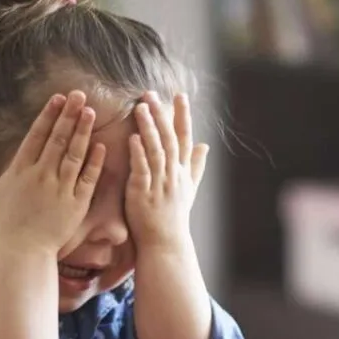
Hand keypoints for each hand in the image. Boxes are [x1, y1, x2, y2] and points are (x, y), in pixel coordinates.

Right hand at [0, 90, 105, 254]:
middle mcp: (41, 175)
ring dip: (83, 131)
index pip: (36, 136)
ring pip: (74, 154)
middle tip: (80, 95)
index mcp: (20, 170)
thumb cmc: (3, 225)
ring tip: (91, 112)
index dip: (48, 115)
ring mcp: (60, 188)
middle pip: (57, 139)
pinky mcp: (76, 203)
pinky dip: (95, 161)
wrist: (22, 251)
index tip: (58, 98)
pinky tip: (101, 145)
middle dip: (69, 115)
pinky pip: (88, 178)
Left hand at [125, 92, 207, 250]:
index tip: (180, 95)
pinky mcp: (143, 194)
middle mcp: (174, 175)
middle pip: (169, 139)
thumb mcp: (190, 189)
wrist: (166, 244)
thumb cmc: (175, 217)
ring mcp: (160, 183)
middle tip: (151, 94)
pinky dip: (138, 154)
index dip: (183, 116)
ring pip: (156, 150)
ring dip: (149, 128)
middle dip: (162, 115)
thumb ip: (196, 166)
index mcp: (183, 171)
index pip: (185, 138)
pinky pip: (142, 170)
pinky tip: (132, 138)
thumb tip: (205, 145)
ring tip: (140, 107)